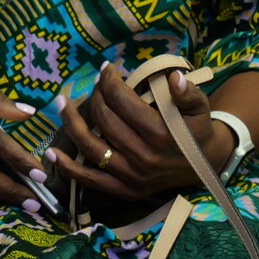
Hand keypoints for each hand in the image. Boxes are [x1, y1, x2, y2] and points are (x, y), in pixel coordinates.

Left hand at [50, 63, 224, 214]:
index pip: (122, 100)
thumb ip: (189, 93)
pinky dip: (69, 168)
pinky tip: (52, 152)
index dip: (109, 81)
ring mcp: (132, 176)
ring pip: (91, 147)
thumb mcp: (201, 108)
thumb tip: (174, 76)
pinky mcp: (124, 190)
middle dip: (94, 96)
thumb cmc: (198, 131)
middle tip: (92, 83)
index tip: (107, 69)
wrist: (205, 167)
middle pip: (105, 119)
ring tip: (61, 103)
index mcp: (160, 133)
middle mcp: (143, 156)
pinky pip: (90, 180)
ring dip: (71, 123)